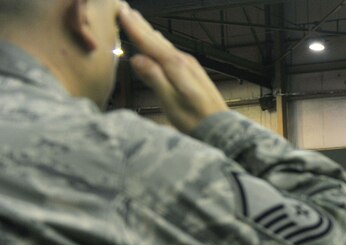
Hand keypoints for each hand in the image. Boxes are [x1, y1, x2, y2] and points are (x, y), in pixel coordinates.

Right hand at [119, 2, 227, 133]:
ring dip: (149, 32)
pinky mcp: (193, 73)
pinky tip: (159, 41)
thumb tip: (136, 59)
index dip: (133, 28)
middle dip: (140, 25)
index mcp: (175, 66)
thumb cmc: (195, 119)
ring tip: (138, 20)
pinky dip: (160, 43)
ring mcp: (190, 66)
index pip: (148, 43)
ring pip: (164, 44)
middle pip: (156, 40)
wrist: (220, 128)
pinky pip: (171, 51)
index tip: (120, 12)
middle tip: (125, 9)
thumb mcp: (170, 101)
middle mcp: (183, 61)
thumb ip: (154, 79)